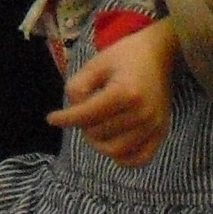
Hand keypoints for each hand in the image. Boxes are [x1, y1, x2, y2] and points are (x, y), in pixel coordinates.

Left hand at [49, 17, 177, 167]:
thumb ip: (79, 86)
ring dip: (98, 142)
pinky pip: (139, 159)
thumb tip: (72, 112)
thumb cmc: (125, 56)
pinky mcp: (161, 133)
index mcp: (126, 92)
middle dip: (83, 125)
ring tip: (95, 126)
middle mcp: (142, 113)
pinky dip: (122, 158)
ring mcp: (154, 126)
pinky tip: (112, 143)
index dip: (66, 118)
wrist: (159, 54)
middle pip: (99, 133)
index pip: (88, 115)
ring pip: (115, 150)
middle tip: (82, 112)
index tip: (51, 119)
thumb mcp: (97, 63)